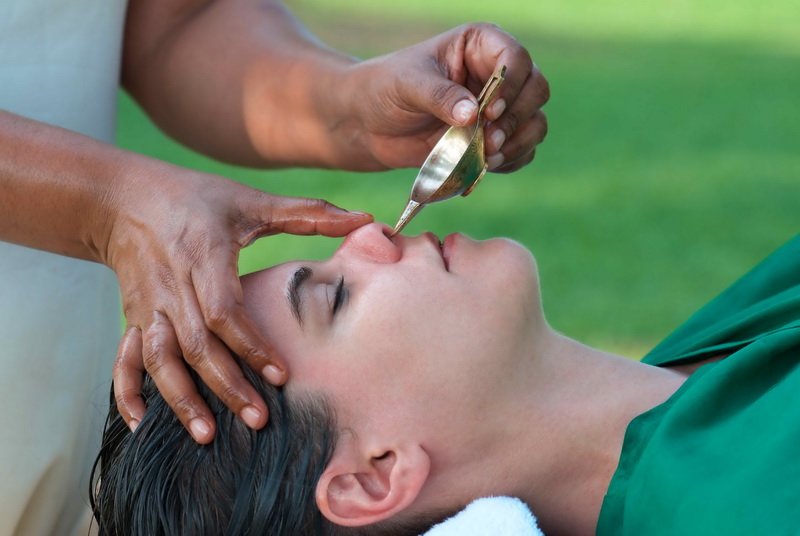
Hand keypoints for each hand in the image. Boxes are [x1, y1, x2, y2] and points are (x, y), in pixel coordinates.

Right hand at [106, 161, 371, 442]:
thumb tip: (366, 219)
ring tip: (207, 435)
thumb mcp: (250, 201)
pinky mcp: (134, 316)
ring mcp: (149, 305)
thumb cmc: (196, 198)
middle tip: (258, 420)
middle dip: (225, 385)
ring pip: (160, 358)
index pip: (224, 310)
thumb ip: (307, 213)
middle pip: (196, 345)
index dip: (251, 345)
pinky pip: (126, 359)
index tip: (281, 375)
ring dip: (181, 398)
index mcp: (204, 255)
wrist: (124, 198)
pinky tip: (143, 424)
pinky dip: (130, 392)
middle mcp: (172, 285)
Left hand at [344, 23, 548, 172]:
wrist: (368, 125)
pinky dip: (512, 160)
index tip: (488, 112)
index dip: (511, 85)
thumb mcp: (407, 85)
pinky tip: (488, 166)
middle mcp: (496, 73)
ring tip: (488, 158)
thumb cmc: (384, 90)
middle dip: (518, 117)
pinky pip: (522, 150)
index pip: (516, 56)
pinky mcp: (492, 138)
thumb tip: (473, 114)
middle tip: (490, 140)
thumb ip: (440, 96)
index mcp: (479, 45)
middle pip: (536, 89)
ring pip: (534, 122)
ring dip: (518, 143)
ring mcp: (498, 108)